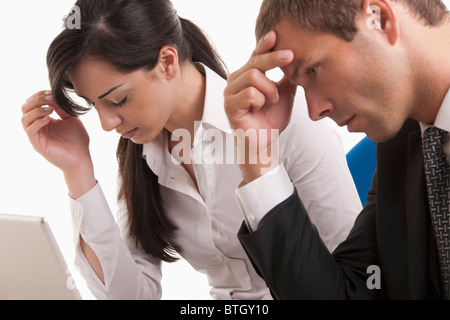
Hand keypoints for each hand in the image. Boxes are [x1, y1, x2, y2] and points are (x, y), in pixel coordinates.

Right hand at [21, 90, 95, 197]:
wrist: (82, 158)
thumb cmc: (78, 140)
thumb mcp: (71, 119)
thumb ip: (62, 108)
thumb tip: (53, 96)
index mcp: (44, 120)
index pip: (33, 104)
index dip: (39, 95)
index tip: (51, 92)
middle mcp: (38, 127)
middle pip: (25, 108)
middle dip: (36, 100)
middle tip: (49, 98)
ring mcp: (36, 136)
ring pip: (25, 118)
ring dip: (36, 110)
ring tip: (49, 109)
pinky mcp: (37, 144)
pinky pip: (30, 130)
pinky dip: (37, 121)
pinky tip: (48, 119)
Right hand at [224, 31, 296, 182]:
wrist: (265, 142)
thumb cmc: (272, 118)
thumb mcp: (285, 94)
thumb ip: (288, 77)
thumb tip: (300, 60)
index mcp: (246, 75)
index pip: (255, 55)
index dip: (264, 44)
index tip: (276, 34)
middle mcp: (235, 81)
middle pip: (255, 61)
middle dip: (274, 58)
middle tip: (291, 55)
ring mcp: (230, 93)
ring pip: (253, 77)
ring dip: (269, 89)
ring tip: (272, 100)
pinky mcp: (230, 107)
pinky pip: (250, 94)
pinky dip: (261, 100)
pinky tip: (260, 107)